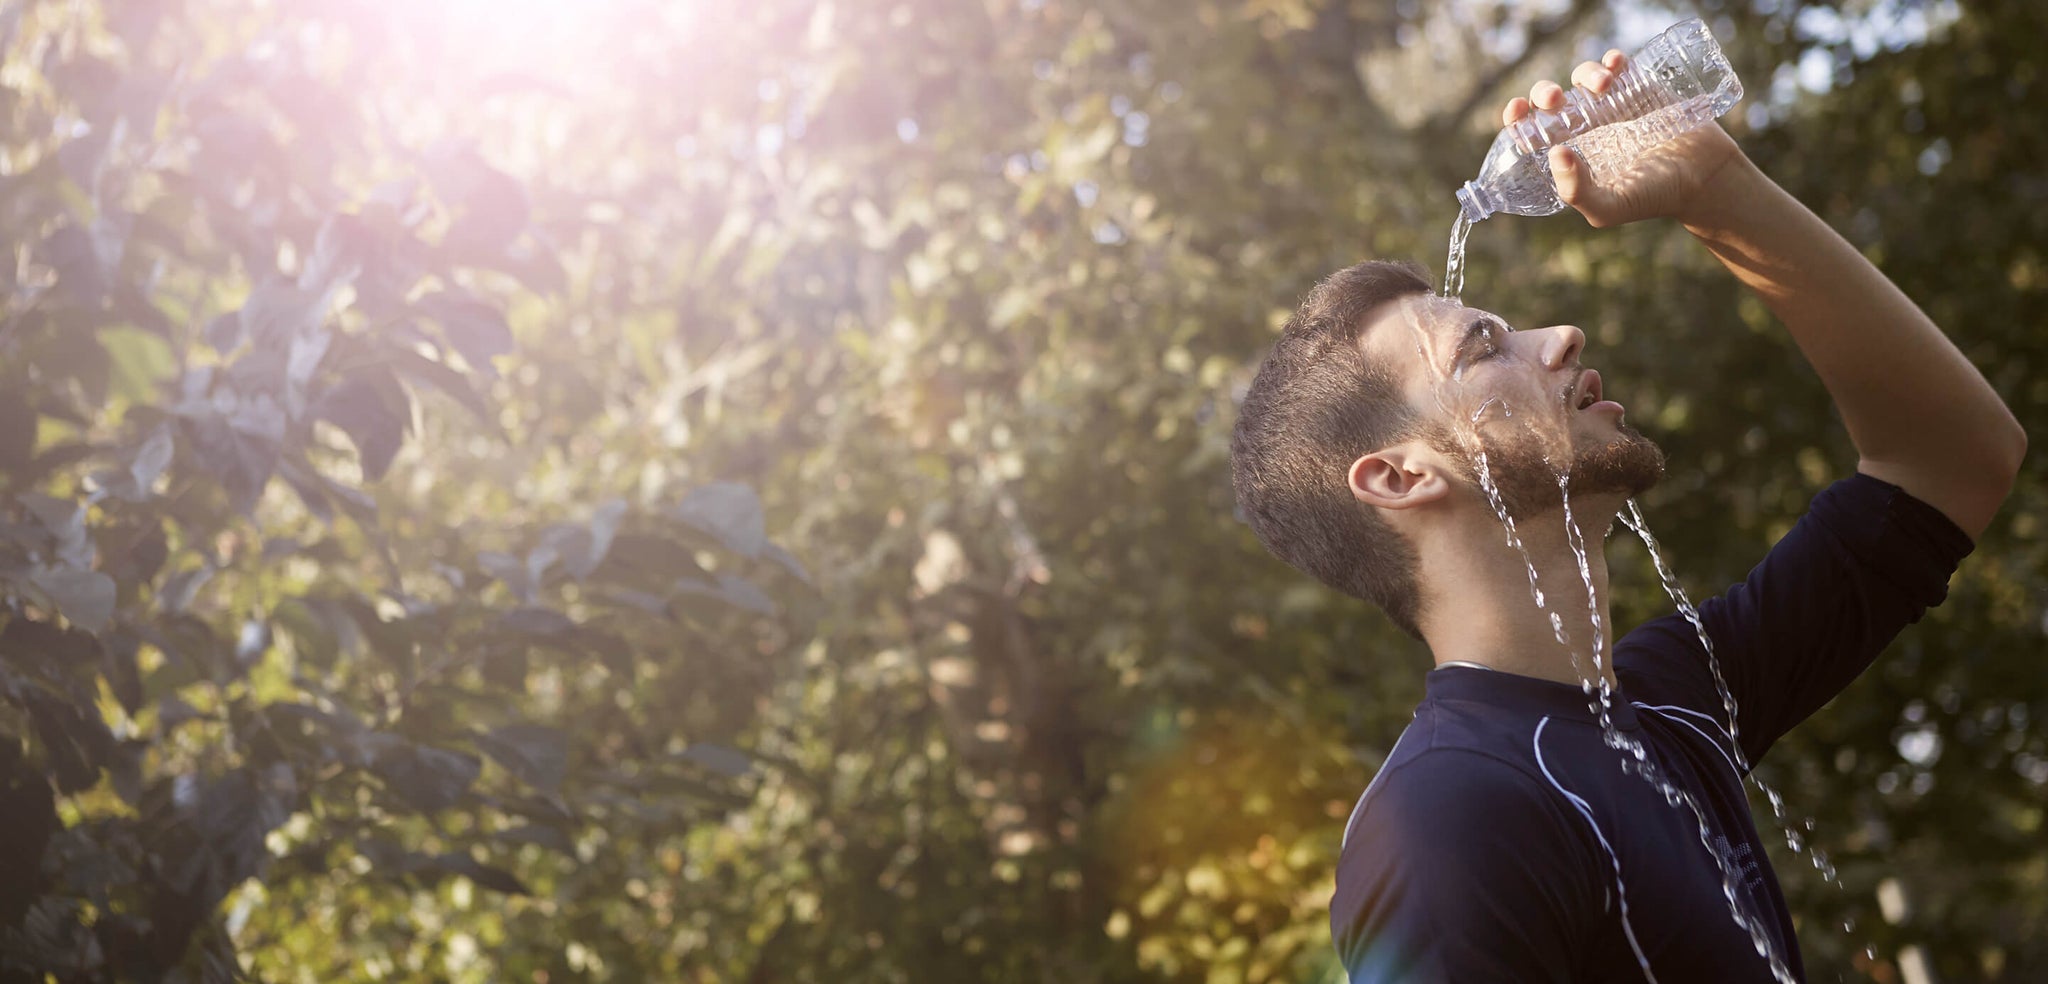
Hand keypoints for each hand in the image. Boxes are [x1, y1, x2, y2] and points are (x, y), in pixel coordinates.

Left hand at [1502, 50, 1747, 227]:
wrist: (1704, 177)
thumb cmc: (1653, 197)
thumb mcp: (1609, 208)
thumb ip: (1578, 191)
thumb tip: (1555, 153)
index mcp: (1570, 153)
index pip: (1532, 131)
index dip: (1517, 118)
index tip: (1517, 110)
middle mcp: (1585, 127)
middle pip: (1550, 99)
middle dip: (1544, 92)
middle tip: (1555, 100)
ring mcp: (1612, 105)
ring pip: (1583, 77)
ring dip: (1584, 74)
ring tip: (1603, 86)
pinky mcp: (1640, 88)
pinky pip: (1617, 65)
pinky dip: (1611, 59)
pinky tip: (1614, 65)